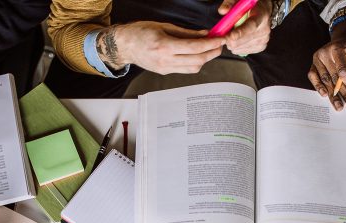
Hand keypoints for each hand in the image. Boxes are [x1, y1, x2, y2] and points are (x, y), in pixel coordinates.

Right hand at [99, 22, 224, 73]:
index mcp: (164, 46)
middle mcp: (165, 60)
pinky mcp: (165, 72)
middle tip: (220, 45)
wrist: (124, 46)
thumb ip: (186, 32)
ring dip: (205, 59)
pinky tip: (198, 54)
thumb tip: (205, 34)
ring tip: (211, 49)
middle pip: (197, 61)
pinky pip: (185, 70)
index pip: (194, 47)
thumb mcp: (164, 26)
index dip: (211, 44)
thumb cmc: (140, 32)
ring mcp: (165, 69)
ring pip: (193, 68)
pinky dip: (195, 62)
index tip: (221, 39)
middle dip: (212, 53)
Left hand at [219, 0, 271, 55]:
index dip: (240, 32)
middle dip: (230, 39)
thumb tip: (223, 11)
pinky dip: (236, 47)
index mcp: (261, 15)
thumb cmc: (251, 5)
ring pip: (241, 47)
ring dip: (232, 43)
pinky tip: (236, 40)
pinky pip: (243, 51)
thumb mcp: (241, 0)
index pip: (251, 26)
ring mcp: (263, 40)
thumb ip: (230, 3)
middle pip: (244, 40)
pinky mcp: (260, 47)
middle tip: (224, 34)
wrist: (264, 11)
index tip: (230, 36)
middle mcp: (264, 29)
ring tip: (231, 34)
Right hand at [308, 29, 345, 110]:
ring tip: (339, 106)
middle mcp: (325, 53)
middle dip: (344, 93)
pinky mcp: (313, 64)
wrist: (341, 40)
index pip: (343, 70)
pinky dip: (318, 87)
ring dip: (333, 95)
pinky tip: (324, 95)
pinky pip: (313, 77)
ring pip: (325, 80)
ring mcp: (318, 59)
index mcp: (338, 49)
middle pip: (334, 78)